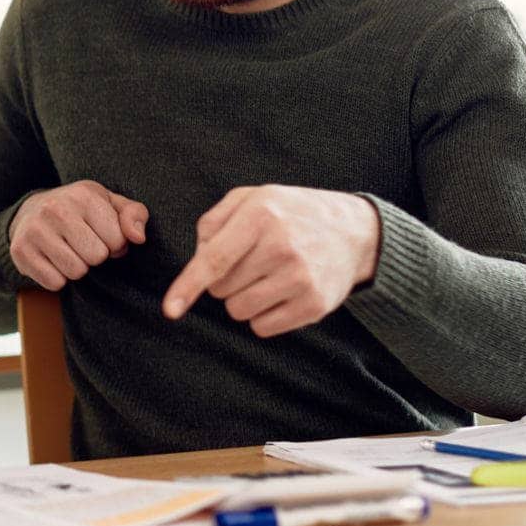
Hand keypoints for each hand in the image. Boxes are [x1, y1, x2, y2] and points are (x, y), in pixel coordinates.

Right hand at [8, 181, 149, 290]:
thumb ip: (134, 215)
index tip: (102, 235)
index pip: (118, 240)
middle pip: (96, 257)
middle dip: (95, 256)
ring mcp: (35, 230)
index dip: (115, 244)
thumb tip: (138, 238)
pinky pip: (54, 282)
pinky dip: (57, 277)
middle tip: (83, 244)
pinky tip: (52, 260)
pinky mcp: (20, 251)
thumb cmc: (80, 211)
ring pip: (76, 271)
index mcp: (83, 195)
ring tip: (69, 251)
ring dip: (77, 267)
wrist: (31, 211)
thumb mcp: (110, 204)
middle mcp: (56, 209)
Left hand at [163, 185, 380, 336]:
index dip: (188, 286)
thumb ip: (214, 220)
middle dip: (225, 280)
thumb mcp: (253, 198)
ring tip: (266, 277)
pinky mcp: (314, 305)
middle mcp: (282, 247)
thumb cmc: (291, 214)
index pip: (214, 260)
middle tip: (251, 262)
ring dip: (242, 299)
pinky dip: (263, 316)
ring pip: (239, 311)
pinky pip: (263, 327)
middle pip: (221, 289)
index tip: (170, 310)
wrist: (355, 231)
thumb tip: (197, 257)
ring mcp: (301, 278)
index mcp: (260, 215)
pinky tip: (281, 293)